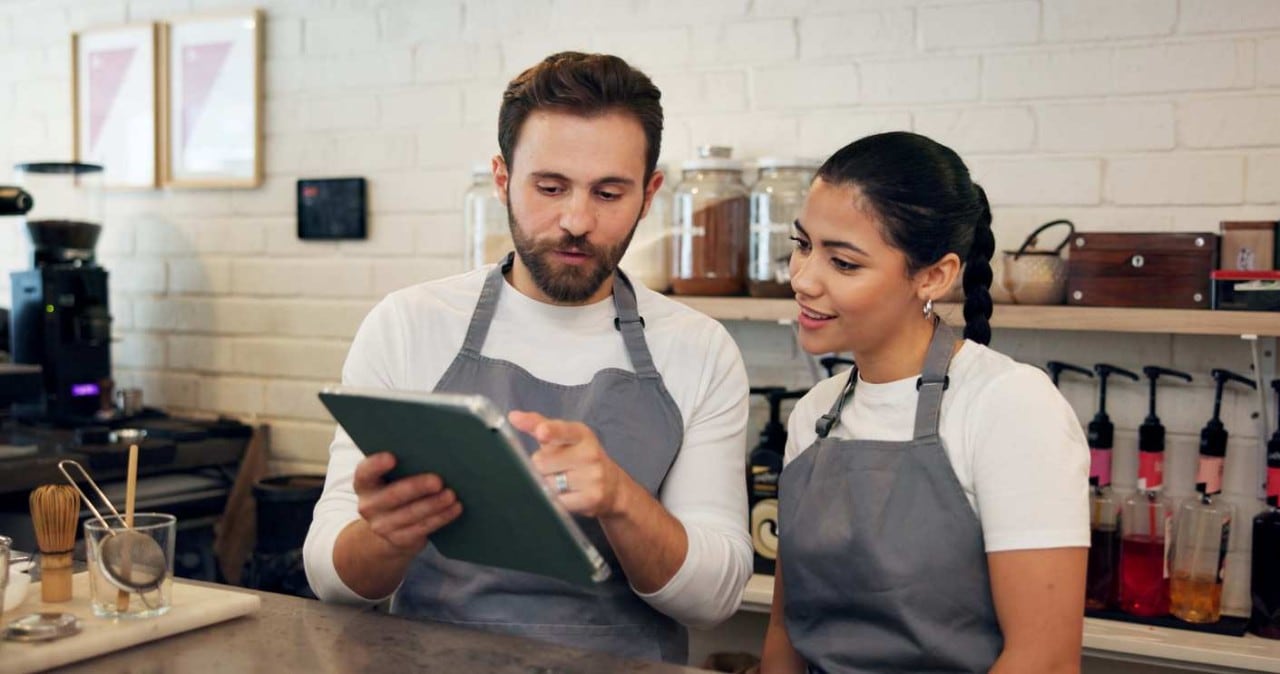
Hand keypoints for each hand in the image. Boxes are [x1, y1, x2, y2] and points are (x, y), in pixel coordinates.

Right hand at [353, 452, 461, 554]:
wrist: (389, 527)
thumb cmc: (396, 489)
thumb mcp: (392, 478)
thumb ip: (404, 465)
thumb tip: (434, 451)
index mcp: (365, 484)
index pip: (365, 472)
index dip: (376, 465)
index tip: (392, 457)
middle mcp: (369, 506)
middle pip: (392, 496)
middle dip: (416, 487)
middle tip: (438, 481)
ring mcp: (382, 525)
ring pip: (411, 514)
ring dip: (434, 504)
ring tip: (451, 495)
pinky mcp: (399, 539)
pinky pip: (422, 527)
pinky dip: (441, 517)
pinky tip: (455, 508)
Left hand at [509, 410, 627, 518]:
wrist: (613, 485)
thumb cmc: (580, 457)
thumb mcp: (564, 438)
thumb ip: (538, 424)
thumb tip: (513, 416)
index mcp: (581, 434)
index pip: (563, 431)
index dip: (551, 431)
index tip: (541, 432)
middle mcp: (590, 453)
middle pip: (542, 462)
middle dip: (541, 467)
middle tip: (555, 467)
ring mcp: (592, 477)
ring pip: (547, 484)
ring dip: (547, 485)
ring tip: (563, 481)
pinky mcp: (592, 498)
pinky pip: (557, 502)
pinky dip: (556, 501)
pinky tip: (568, 494)